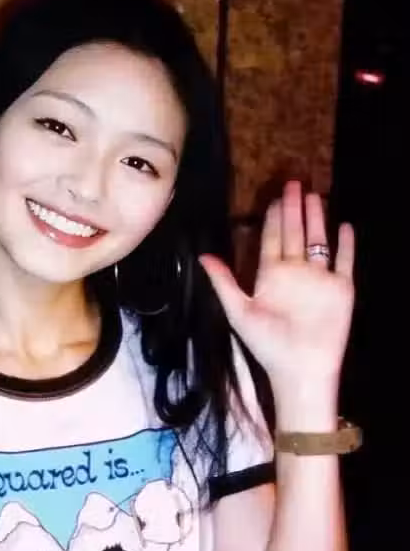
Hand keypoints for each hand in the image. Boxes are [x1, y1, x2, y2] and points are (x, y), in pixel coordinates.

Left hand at [199, 181, 354, 390]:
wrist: (300, 367)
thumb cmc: (267, 344)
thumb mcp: (239, 310)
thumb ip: (224, 282)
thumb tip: (203, 256)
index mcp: (271, 276)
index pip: (272, 239)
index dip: (273, 218)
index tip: (274, 196)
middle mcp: (295, 273)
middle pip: (295, 233)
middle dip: (294, 209)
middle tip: (294, 183)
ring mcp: (319, 280)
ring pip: (319, 241)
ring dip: (318, 219)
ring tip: (316, 195)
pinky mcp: (342, 289)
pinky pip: (345, 261)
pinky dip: (346, 244)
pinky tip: (345, 226)